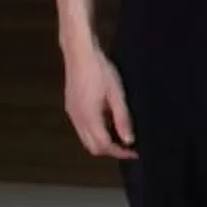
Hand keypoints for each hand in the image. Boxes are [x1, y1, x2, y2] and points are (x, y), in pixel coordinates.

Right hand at [62, 41, 134, 159]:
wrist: (80, 54)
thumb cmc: (100, 71)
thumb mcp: (116, 94)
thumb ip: (122, 119)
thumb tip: (129, 140)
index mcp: (88, 116)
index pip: (103, 145)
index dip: (120, 152)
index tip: (135, 153)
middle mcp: (77, 118)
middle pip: (92, 147)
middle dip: (111, 151)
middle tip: (129, 147)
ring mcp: (72, 113)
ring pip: (86, 139)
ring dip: (103, 143)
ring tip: (122, 136)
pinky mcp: (71, 108)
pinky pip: (83, 129)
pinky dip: (96, 133)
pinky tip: (109, 124)